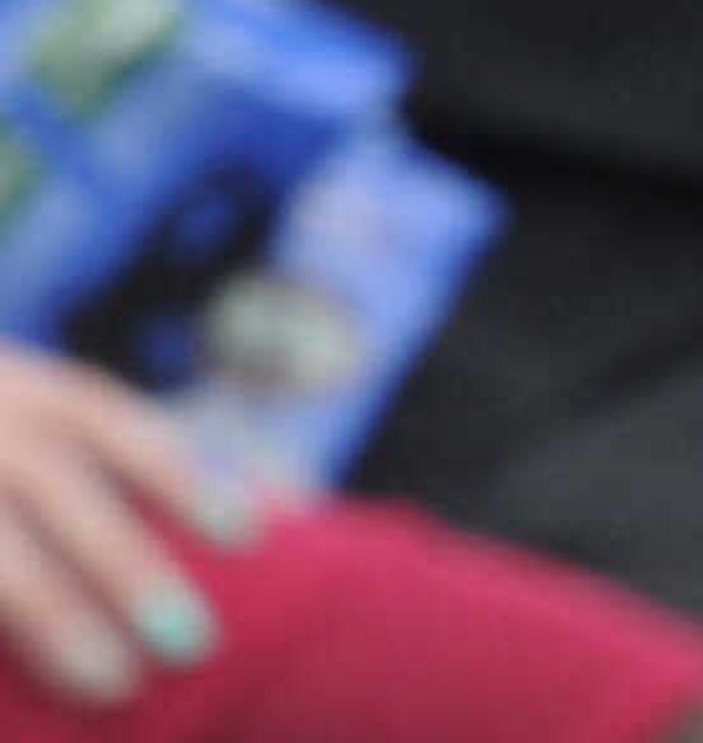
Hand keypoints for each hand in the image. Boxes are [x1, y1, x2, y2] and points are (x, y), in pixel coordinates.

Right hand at [0, 347, 262, 706]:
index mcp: (24, 389)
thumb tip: (283, 507)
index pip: (110, 426)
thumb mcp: (34, 413)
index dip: (178, 477)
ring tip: (114, 684)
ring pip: (2, 558)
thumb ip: (130, 463)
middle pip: (56, 489)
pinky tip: (12, 706)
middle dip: (125, 566)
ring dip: (55, 617)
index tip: (248, 537)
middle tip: (195, 643)